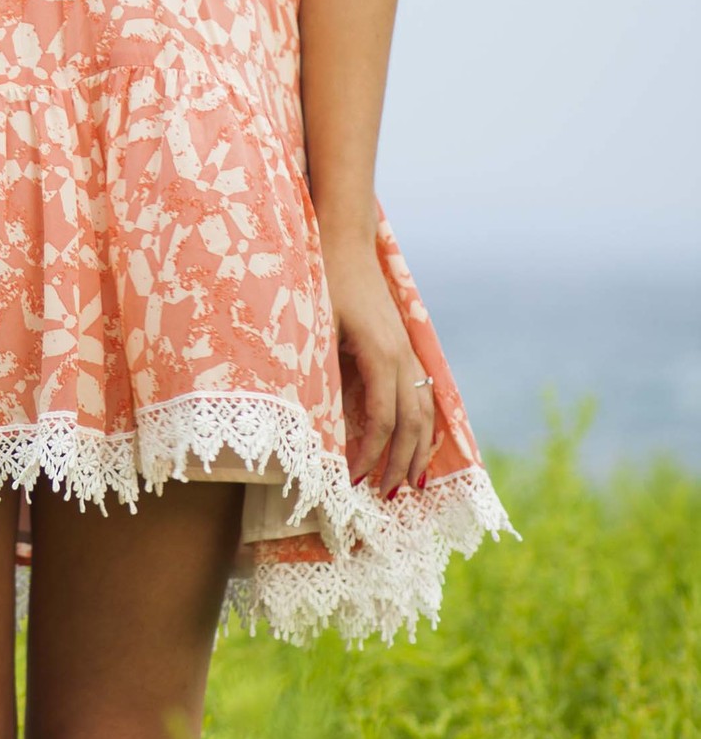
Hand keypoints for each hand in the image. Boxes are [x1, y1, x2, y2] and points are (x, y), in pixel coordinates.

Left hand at [322, 226, 436, 494]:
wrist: (343, 240)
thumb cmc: (322, 278)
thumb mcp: (314, 324)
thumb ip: (320, 367)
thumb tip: (315, 419)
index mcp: (380, 354)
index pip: (382, 419)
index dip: (369, 455)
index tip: (351, 481)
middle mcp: (401, 356)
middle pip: (411, 423)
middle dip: (400, 463)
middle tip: (387, 498)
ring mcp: (406, 350)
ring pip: (424, 410)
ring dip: (418, 450)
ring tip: (411, 484)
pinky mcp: (403, 346)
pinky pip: (423, 394)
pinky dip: (424, 425)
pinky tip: (418, 444)